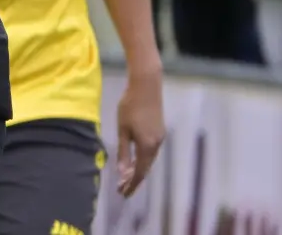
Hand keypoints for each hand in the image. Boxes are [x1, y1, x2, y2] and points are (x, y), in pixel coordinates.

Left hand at [116, 68, 164, 195]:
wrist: (146, 86)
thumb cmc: (130, 106)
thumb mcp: (123, 130)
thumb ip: (123, 152)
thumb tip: (122, 172)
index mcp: (147, 146)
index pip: (140, 172)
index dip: (132, 184)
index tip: (123, 194)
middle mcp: (157, 145)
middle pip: (146, 168)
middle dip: (134, 180)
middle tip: (121, 189)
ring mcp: (160, 137)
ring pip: (149, 160)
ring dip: (138, 170)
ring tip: (125, 178)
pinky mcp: (159, 131)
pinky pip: (150, 151)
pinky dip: (142, 159)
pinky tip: (134, 161)